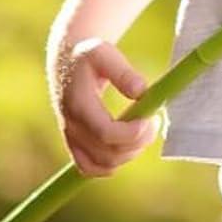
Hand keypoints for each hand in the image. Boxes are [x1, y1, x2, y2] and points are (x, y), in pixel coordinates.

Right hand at [51, 37, 159, 177]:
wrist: (66, 60)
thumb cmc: (89, 55)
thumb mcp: (104, 53)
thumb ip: (123, 72)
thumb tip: (142, 92)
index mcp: (79, 104)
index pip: (105, 133)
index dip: (131, 133)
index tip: (151, 119)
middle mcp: (71, 126)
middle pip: (106, 153)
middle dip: (136, 143)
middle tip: (154, 121)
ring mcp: (71, 138)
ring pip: (101, 165)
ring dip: (128, 154)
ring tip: (144, 131)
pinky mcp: (73, 143)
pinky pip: (89, 168)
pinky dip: (111, 165)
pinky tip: (127, 146)